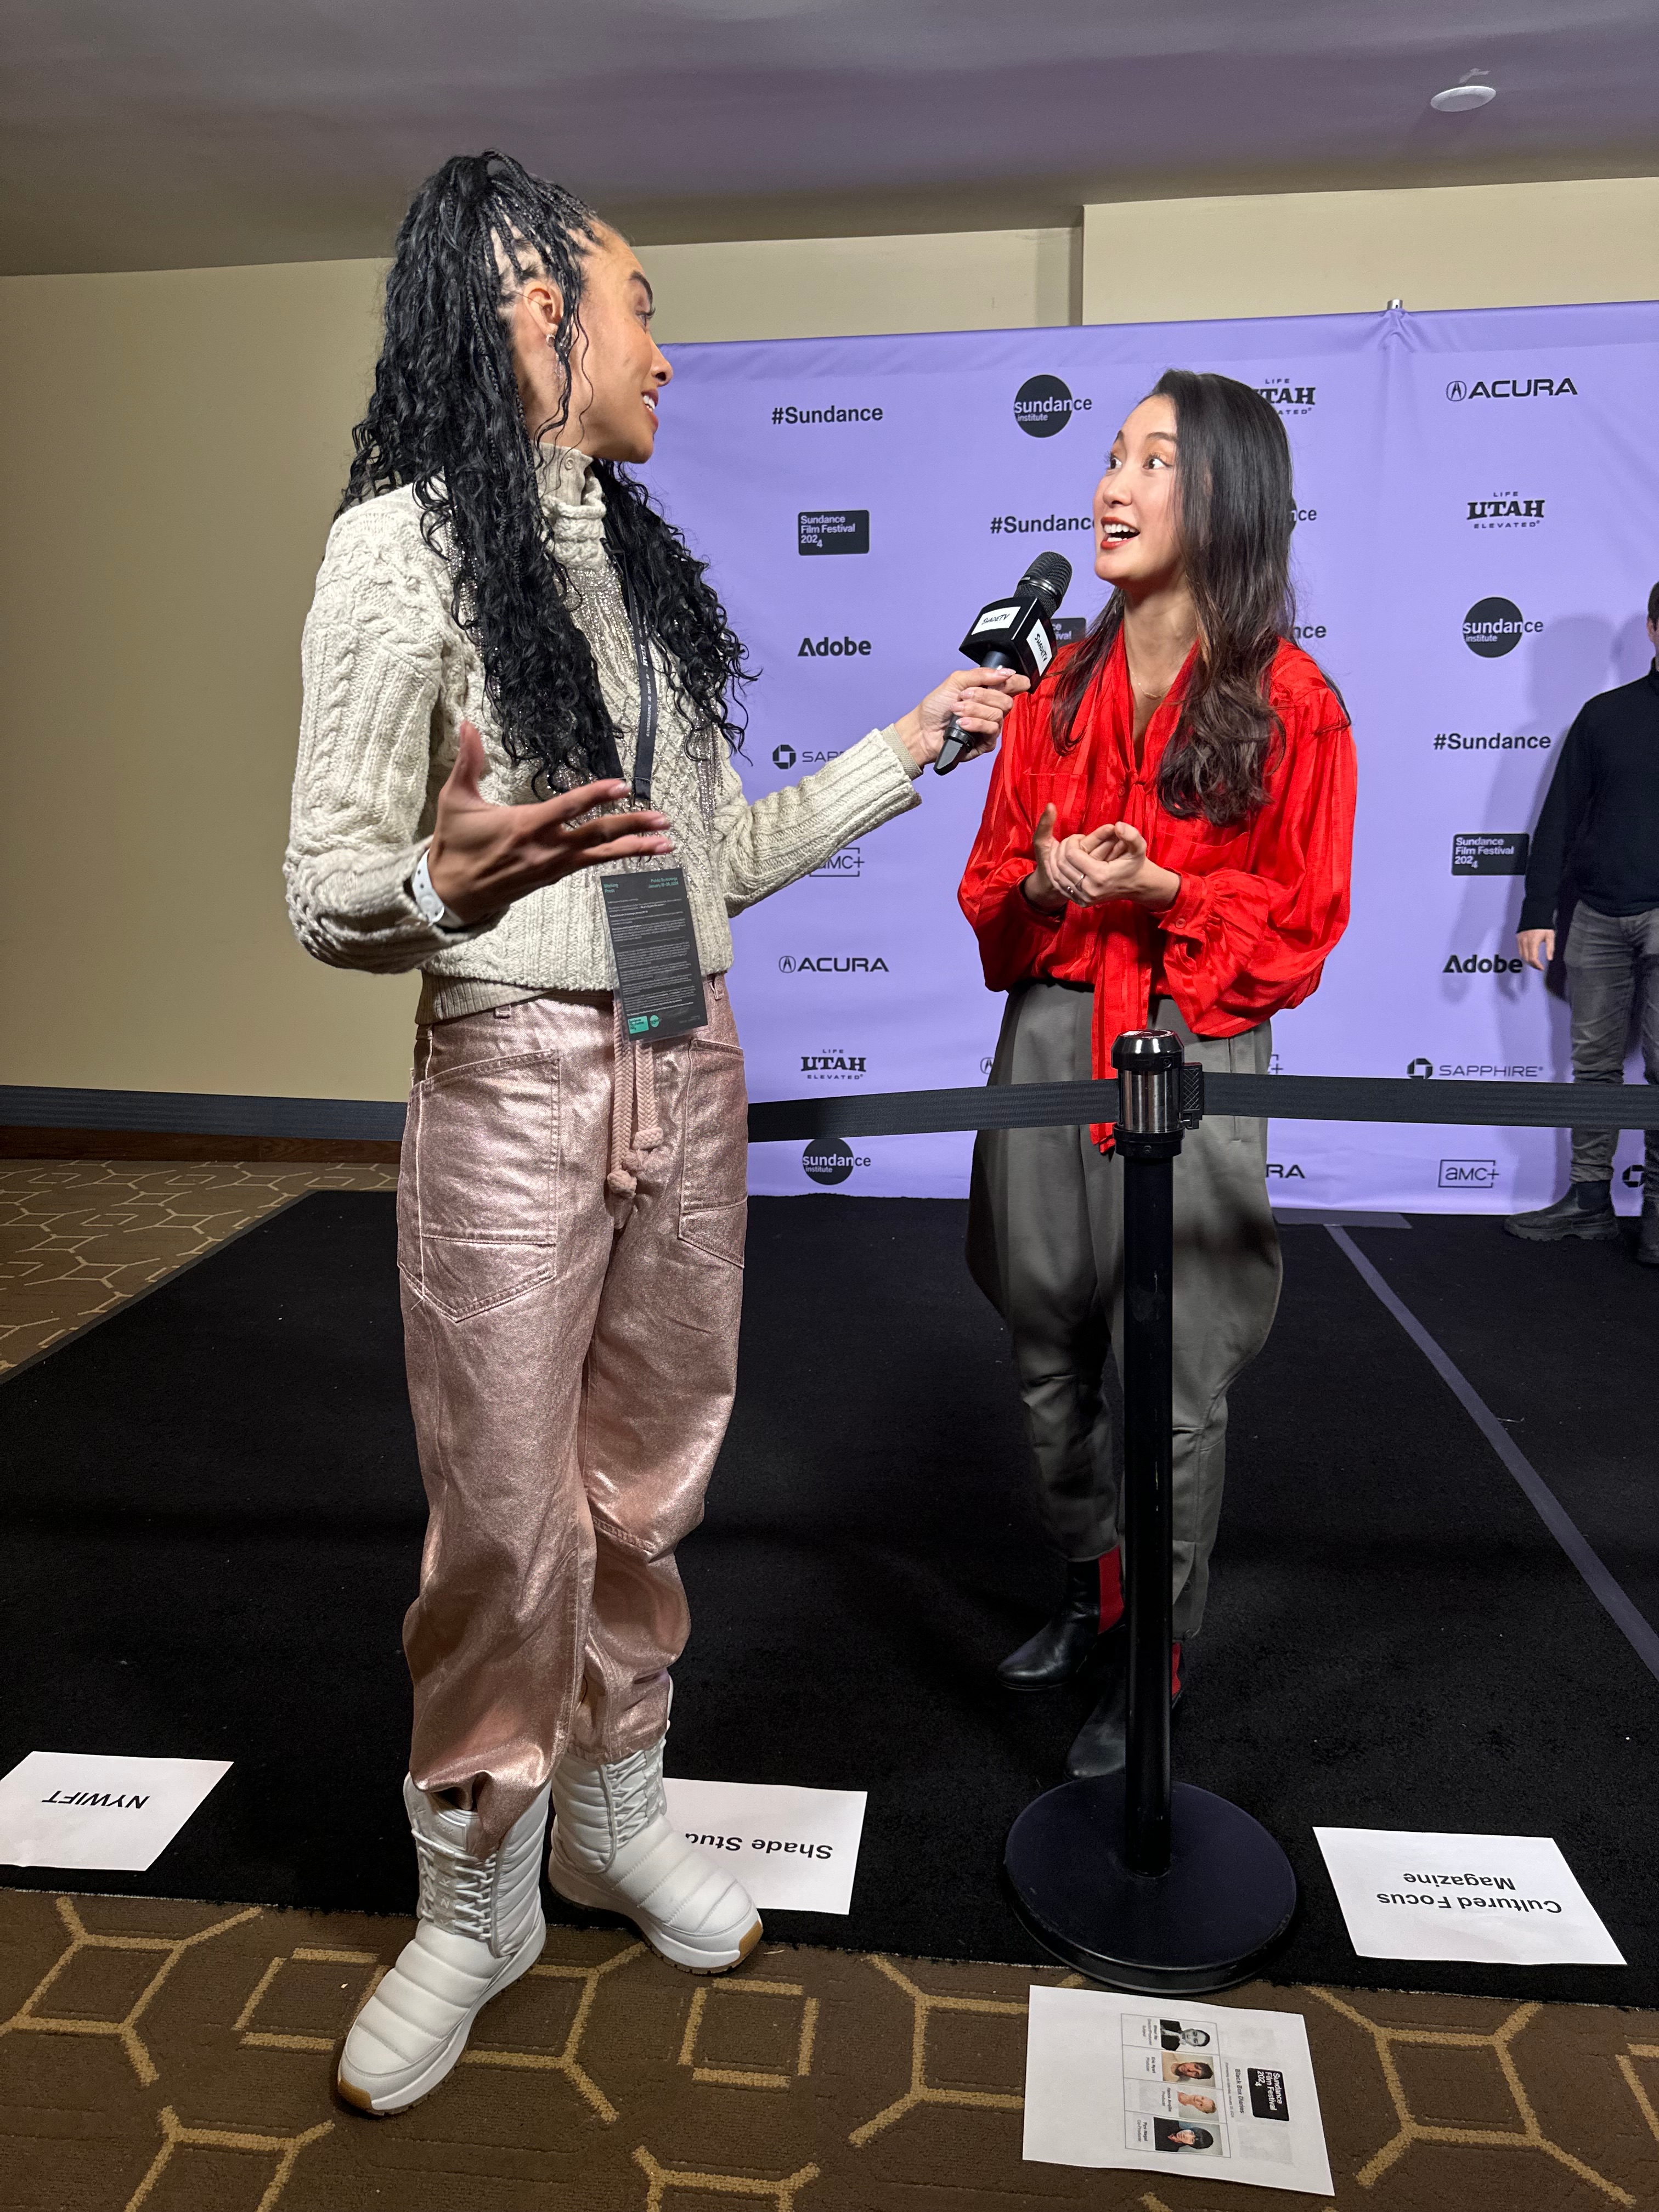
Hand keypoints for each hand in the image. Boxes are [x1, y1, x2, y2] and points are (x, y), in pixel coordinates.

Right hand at [426, 720, 672, 922]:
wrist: (452, 893)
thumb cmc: (456, 844)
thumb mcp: (456, 800)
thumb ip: (467, 760)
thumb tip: (467, 724)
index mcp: (526, 826)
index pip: (568, 808)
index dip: (596, 796)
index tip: (622, 786)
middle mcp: (546, 848)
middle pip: (597, 835)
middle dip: (632, 825)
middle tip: (663, 819)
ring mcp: (553, 866)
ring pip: (601, 855)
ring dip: (635, 847)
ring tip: (665, 842)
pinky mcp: (554, 876)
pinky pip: (592, 865)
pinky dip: (616, 857)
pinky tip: (637, 852)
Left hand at [892, 666, 1028, 769]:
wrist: (922, 729)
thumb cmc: (936, 706)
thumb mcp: (956, 681)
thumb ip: (981, 674)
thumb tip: (1006, 672)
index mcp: (989, 692)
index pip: (1014, 685)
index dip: (1016, 682)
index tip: (1007, 679)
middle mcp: (992, 709)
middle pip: (1007, 701)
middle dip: (984, 696)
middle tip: (964, 696)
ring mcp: (990, 727)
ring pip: (997, 715)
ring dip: (974, 710)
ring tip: (956, 710)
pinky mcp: (985, 743)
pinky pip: (991, 730)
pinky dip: (975, 724)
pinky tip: (961, 724)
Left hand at [1026, 812, 1179, 912]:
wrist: (1137, 885)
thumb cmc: (1135, 863)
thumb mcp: (1138, 846)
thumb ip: (1130, 834)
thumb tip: (1117, 826)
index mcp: (1100, 876)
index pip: (1071, 855)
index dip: (1070, 842)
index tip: (1077, 836)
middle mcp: (1090, 890)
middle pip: (1062, 865)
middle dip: (1061, 849)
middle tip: (1069, 841)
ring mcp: (1084, 898)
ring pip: (1057, 876)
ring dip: (1056, 859)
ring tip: (1064, 848)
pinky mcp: (1081, 902)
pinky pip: (1060, 886)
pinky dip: (1056, 872)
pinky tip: (1060, 861)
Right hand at [1518, 928, 1554, 971]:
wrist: (1534, 914)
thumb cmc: (1543, 925)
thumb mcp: (1550, 936)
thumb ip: (1550, 948)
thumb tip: (1549, 959)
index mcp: (1533, 942)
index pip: (1533, 958)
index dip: (1537, 965)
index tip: (1541, 968)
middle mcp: (1524, 942)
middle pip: (1526, 959)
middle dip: (1533, 964)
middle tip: (1539, 966)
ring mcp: (1520, 940)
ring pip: (1522, 955)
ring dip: (1528, 961)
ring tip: (1535, 962)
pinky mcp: (1518, 938)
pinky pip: (1520, 950)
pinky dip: (1524, 955)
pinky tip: (1530, 955)